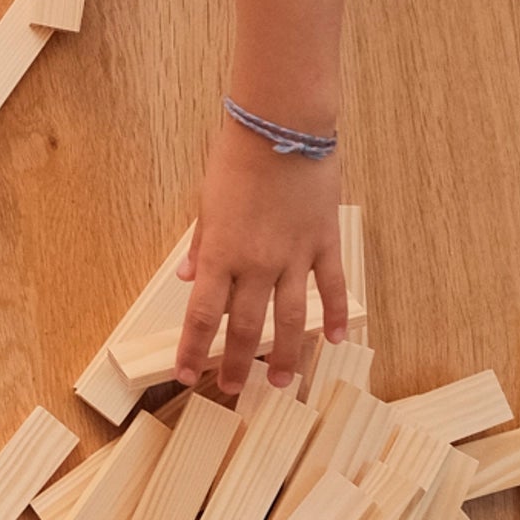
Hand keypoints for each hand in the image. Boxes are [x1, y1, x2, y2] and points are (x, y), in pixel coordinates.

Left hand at [173, 122, 345, 395]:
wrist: (280, 127)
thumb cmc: (236, 159)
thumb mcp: (205, 203)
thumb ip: (201, 246)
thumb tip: (186, 277)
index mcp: (222, 253)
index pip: (202, 314)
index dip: (193, 348)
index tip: (185, 376)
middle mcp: (258, 263)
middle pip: (247, 326)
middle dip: (238, 363)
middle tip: (232, 392)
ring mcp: (296, 256)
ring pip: (292, 318)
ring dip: (287, 354)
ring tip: (282, 382)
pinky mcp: (325, 242)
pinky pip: (332, 288)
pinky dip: (334, 316)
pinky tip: (334, 341)